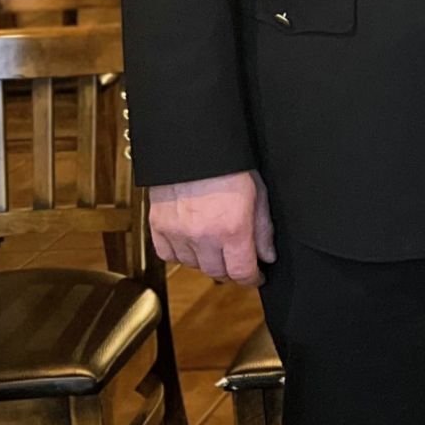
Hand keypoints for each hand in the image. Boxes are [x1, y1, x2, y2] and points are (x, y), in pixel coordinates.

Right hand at [148, 172, 274, 286]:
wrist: (193, 146)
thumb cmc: (229, 165)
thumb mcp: (258, 194)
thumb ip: (263, 230)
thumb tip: (267, 257)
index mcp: (232, 229)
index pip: (241, 272)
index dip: (252, 278)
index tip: (257, 277)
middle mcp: (203, 236)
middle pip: (217, 272)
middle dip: (231, 271)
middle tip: (238, 262)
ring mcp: (178, 233)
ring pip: (193, 265)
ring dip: (207, 262)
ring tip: (216, 248)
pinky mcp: (158, 226)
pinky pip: (168, 255)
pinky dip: (181, 254)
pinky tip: (192, 244)